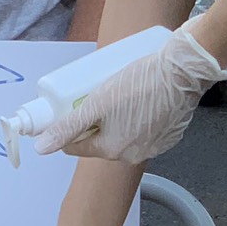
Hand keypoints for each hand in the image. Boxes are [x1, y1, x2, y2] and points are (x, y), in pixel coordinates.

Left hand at [35, 23, 226, 163]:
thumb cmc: (141, 83)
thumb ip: (69, 126)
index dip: (68, 124)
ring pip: (123, 132)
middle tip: (96, 92)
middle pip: (100, 138)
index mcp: (113, 150)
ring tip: (119, 91)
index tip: (69, 106)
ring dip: (116, 117)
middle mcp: (135, 154)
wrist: (184, 71)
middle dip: (94, 118)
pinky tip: (140, 96)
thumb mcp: (97, 102)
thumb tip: (42, 148)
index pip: (76, 145)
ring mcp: (156, 145)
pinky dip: (138, 116)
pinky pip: (145, 128)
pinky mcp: (170, 134)